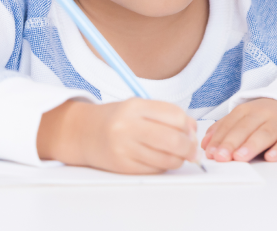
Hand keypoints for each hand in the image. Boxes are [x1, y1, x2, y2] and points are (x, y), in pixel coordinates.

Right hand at [36, 98, 199, 173]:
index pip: (175, 115)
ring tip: (176, 155)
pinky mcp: (123, 166)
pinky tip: (159, 160)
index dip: (189, 125)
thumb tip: (193, 130)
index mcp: (135, 106)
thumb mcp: (139, 107)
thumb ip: (166, 115)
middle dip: (189, 147)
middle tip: (193, 150)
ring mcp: (124, 148)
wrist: (83, 133)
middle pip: (173, 140)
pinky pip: (154, 170)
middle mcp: (128, 126)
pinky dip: (163, 166)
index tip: (192, 131)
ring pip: (166, 159)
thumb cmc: (117, 118)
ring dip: (178, 160)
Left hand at [202, 98, 276, 162]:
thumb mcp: (246, 118)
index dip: (220, 137)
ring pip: (266, 133)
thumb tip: (206, 143)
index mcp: (249, 109)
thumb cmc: (268, 117)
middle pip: (246, 127)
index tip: (210, 152)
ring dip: (252, 145)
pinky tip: (271, 157)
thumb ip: (225, 128)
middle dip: (232, 142)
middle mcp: (264, 113)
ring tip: (240, 157)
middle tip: (221, 156)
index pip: (232, 122)